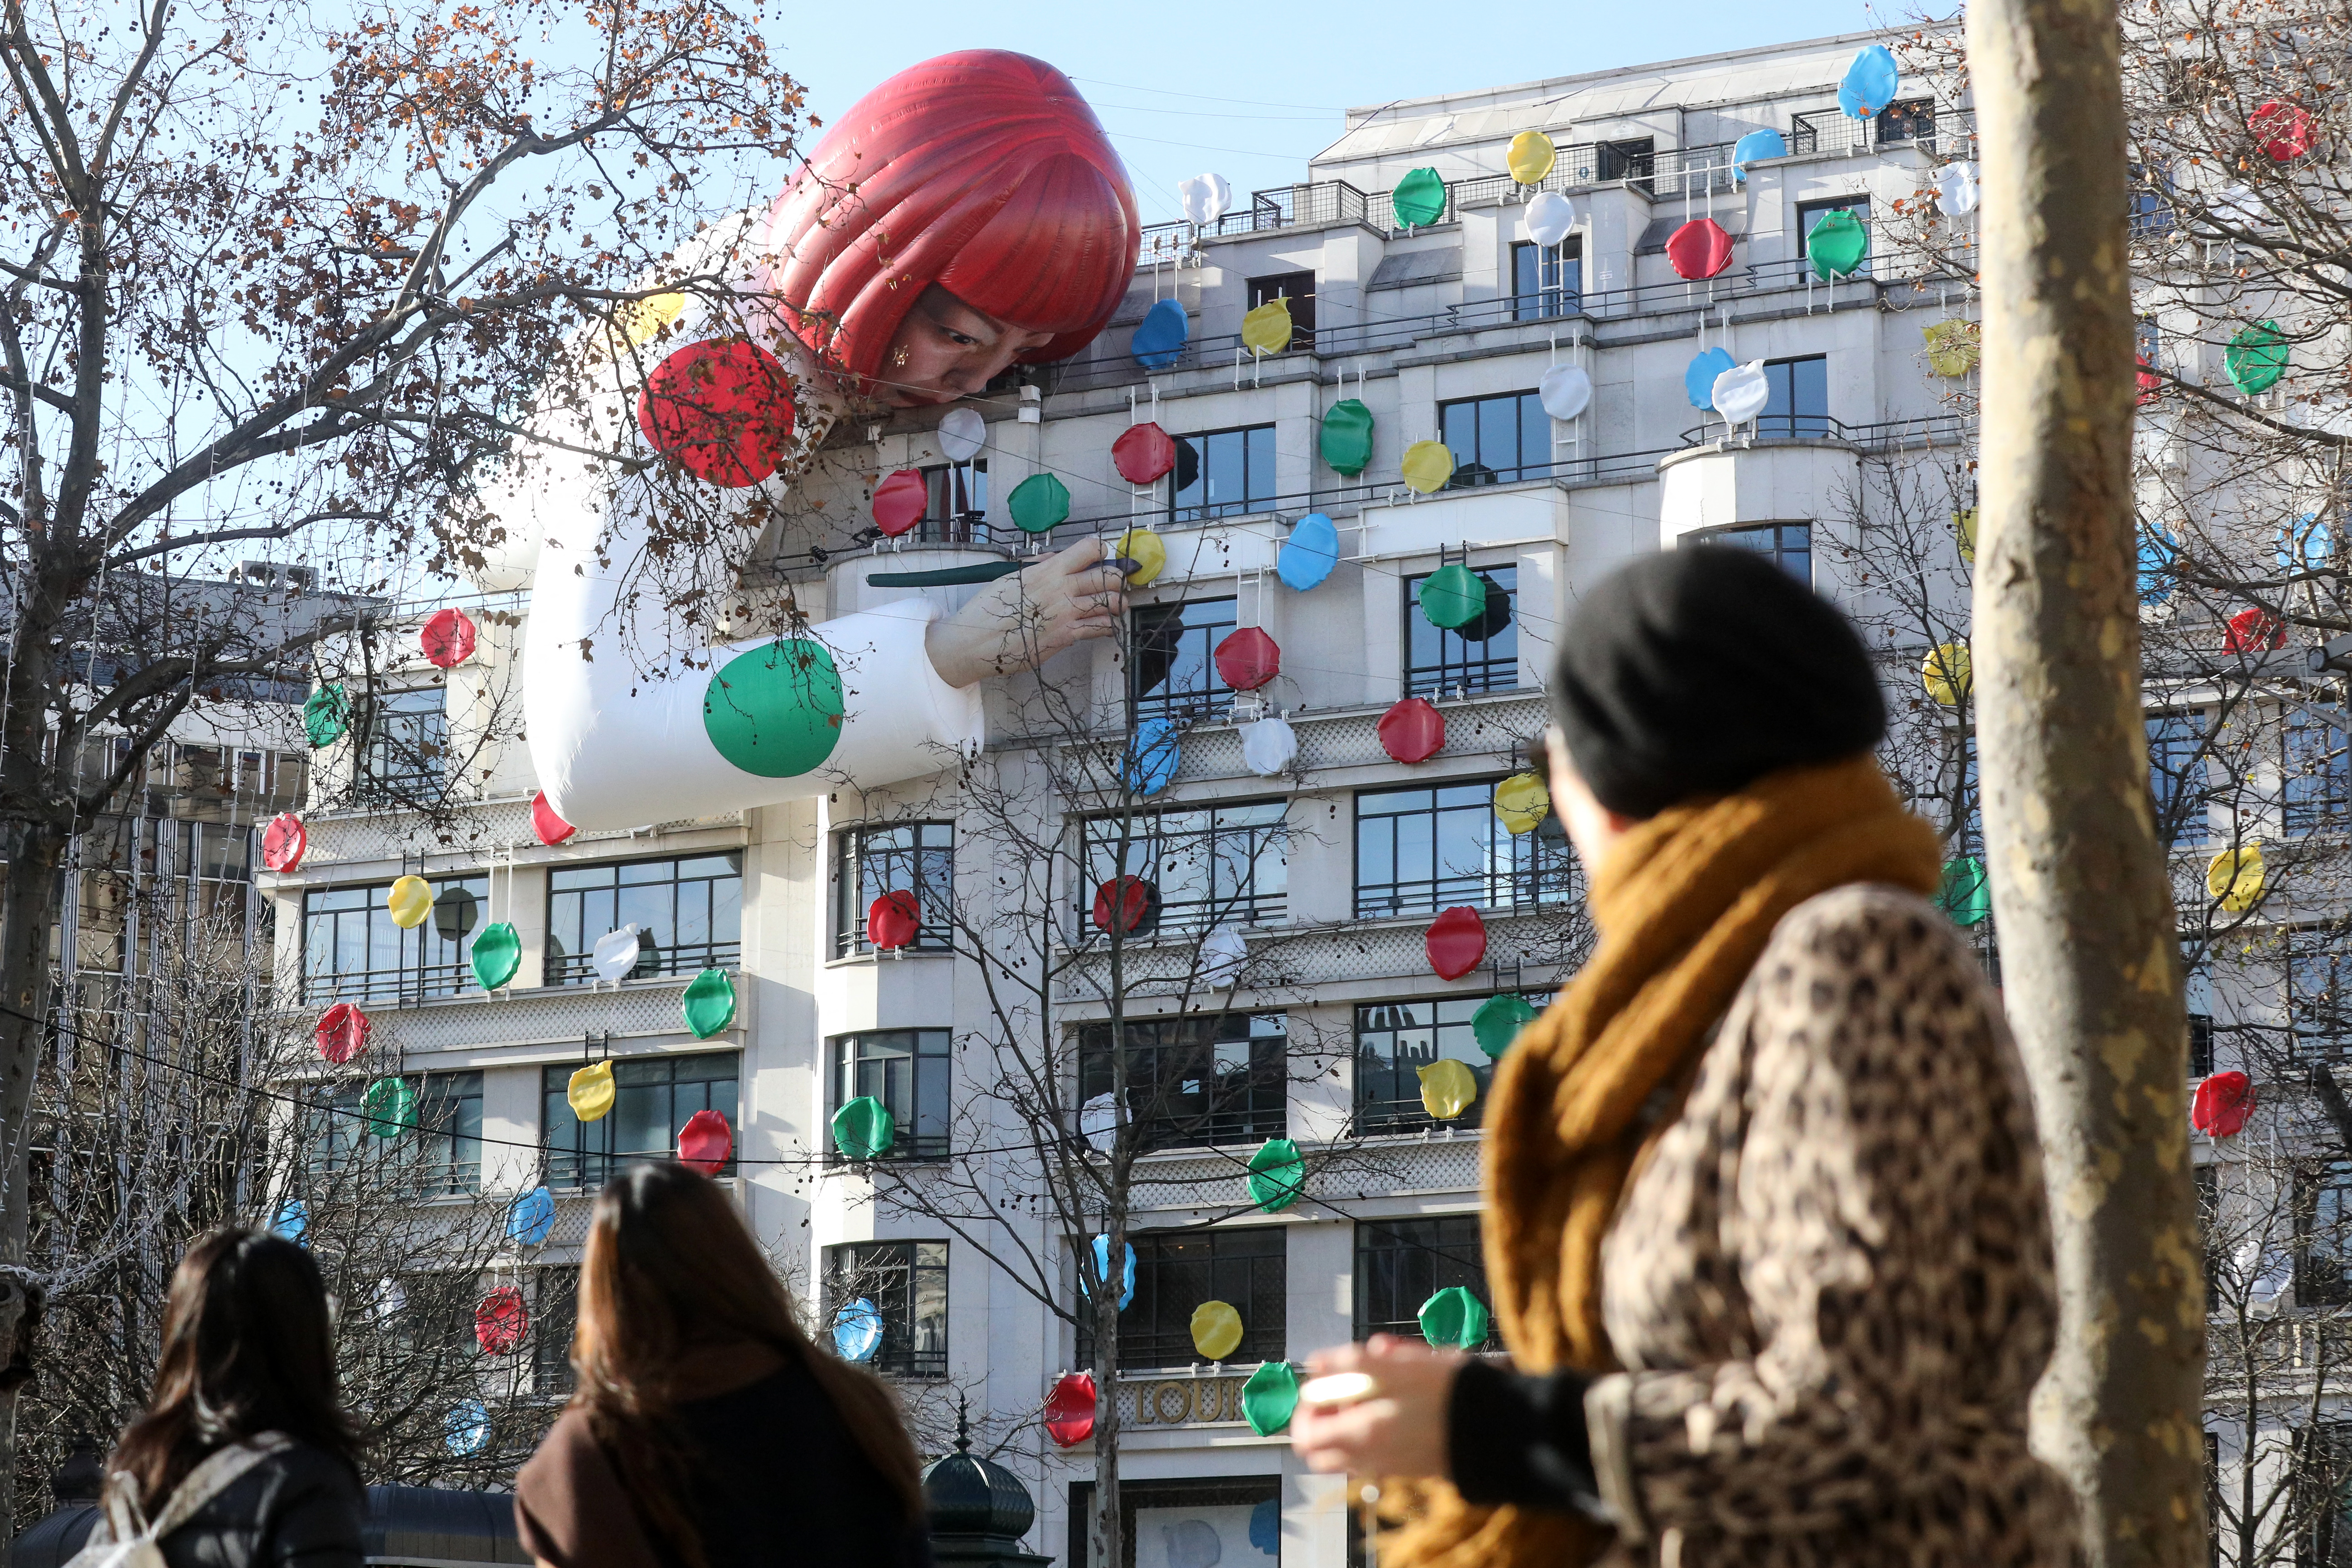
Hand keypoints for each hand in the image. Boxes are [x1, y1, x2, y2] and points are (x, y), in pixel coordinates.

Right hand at [924, 536, 1129, 687]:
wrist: (975, 642)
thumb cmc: (989, 610)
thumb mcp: (1011, 578)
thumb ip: (1038, 566)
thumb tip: (1057, 557)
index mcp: (1048, 570)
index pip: (1089, 548)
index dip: (1100, 550)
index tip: (1100, 556)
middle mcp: (1061, 589)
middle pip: (1108, 576)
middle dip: (1117, 578)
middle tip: (1114, 583)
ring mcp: (1067, 614)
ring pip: (1111, 602)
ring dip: (1117, 602)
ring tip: (1115, 605)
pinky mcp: (1067, 637)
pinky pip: (1101, 628)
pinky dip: (1109, 625)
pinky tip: (1106, 625)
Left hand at [1289, 1335, 1467, 1480]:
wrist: (1494, 1428)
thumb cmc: (1446, 1391)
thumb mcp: (1396, 1366)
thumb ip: (1349, 1364)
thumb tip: (1315, 1364)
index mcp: (1358, 1435)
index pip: (1305, 1437)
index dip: (1305, 1408)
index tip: (1320, 1384)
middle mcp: (1367, 1460)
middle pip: (1321, 1450)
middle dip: (1322, 1419)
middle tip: (1341, 1388)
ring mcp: (1387, 1467)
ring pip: (1346, 1453)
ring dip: (1347, 1425)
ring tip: (1371, 1394)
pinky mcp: (1407, 1466)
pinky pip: (1372, 1455)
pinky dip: (1371, 1434)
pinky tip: (1395, 1406)